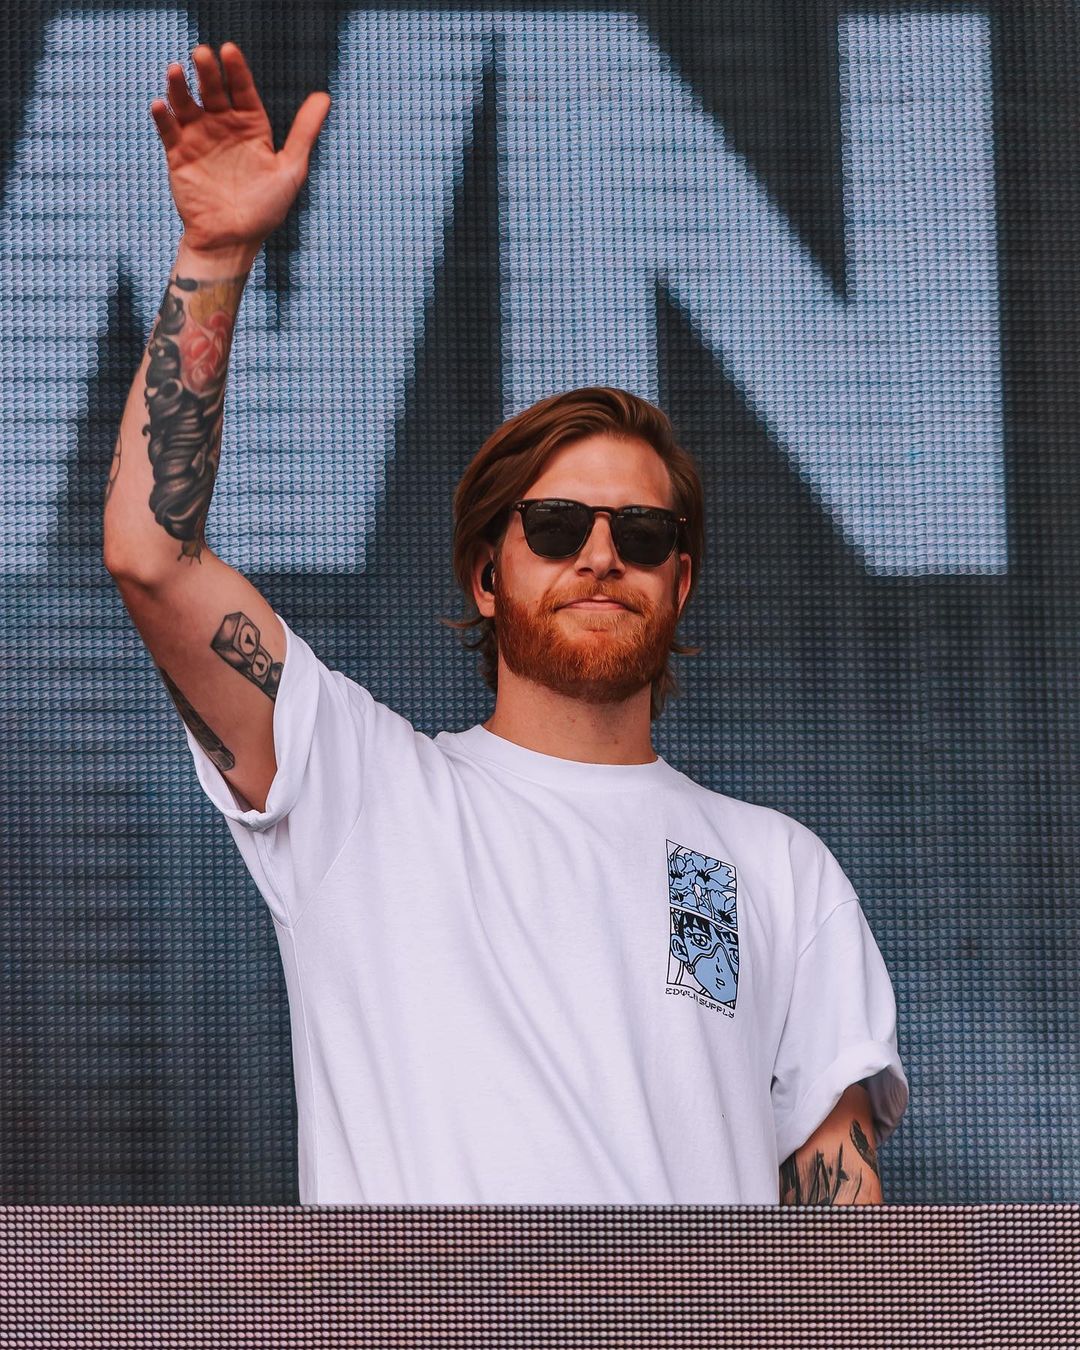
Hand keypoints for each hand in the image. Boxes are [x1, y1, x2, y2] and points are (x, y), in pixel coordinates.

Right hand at [151, 43, 330, 253]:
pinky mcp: (179, 154)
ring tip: (175, 71)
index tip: (229, 51)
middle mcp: (224, 127)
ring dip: (179, 87)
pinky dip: (163, 116)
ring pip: (187, 104)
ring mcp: (199, 138)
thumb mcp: (290, 169)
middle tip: (201, 54)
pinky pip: (168, 130)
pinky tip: (161, 105)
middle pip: (213, 90)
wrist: (233, 240)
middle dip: (207, 72)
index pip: (243, 90)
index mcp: (251, 126)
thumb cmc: (265, 209)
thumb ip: (304, 132)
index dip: (236, 70)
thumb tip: (324, 96)